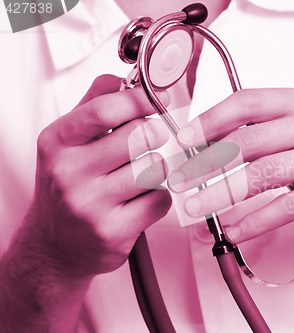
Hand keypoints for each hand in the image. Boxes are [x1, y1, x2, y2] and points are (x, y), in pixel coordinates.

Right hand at [28, 75, 170, 277]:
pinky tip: (139, 200)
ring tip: (138, 176)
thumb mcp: (68, 142)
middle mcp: (69, 173)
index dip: (140, 99)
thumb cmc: (67, 188)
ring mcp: (90, 204)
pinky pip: (159, 199)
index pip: (106, 110)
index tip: (157, 98)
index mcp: (57, 143)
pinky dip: (158, 197)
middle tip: (149, 141)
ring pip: (155, 168)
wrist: (54, 246)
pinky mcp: (113, 230)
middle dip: (153, 135)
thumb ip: (95, 105)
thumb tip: (126, 80)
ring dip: (156, 169)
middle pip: (139, 136)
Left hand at [169, 88, 293, 242]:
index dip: (209, 121)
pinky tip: (235, 232)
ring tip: (198, 209)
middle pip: (248, 140)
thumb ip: (271, 133)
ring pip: (262, 174)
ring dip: (222, 194)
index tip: (183, 141)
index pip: (247, 102)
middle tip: (181, 180)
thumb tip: (218, 147)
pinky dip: (255, 221)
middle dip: (206, 163)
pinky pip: (288, 206)